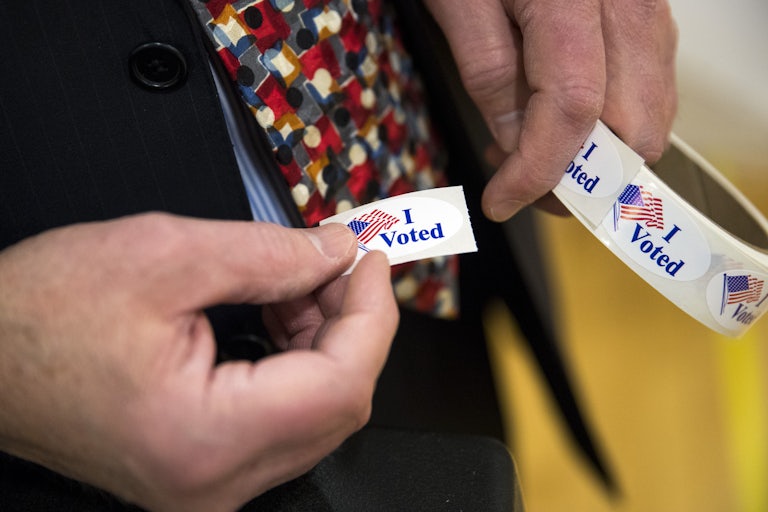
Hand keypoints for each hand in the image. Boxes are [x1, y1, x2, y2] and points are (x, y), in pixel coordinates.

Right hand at [0, 213, 397, 511]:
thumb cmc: (39, 314)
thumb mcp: (165, 255)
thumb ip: (272, 254)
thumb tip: (337, 252)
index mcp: (206, 438)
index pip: (343, 385)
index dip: (372, 313)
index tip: (370, 259)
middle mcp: (215, 482)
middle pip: (339, 403)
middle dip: (351, 321)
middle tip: (336, 260)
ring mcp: (210, 485)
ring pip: (316, 411)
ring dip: (324, 338)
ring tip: (299, 279)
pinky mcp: (204, 469)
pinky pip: (283, 418)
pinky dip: (295, 360)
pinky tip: (281, 313)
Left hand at [425, 0, 677, 219]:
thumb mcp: (456, 2)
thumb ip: (491, 74)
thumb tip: (518, 148)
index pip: (574, 110)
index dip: (540, 171)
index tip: (502, 201)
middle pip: (634, 120)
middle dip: (581, 175)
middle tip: (524, 184)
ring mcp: (646, 0)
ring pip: (651, 105)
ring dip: (600, 151)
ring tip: (534, 148)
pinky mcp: (644, 3)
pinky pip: (647, 77)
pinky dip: (613, 115)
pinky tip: (566, 116)